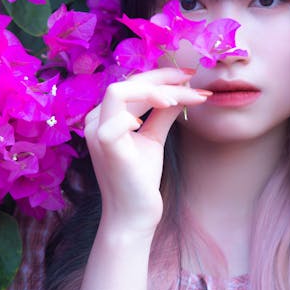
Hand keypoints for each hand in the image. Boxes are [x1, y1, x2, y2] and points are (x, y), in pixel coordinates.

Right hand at [84, 68, 208, 235]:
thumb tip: (182, 91)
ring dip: (155, 90)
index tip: (190, 76)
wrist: (134, 214)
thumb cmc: (141, 179)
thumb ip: (163, 114)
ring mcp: (97, 132)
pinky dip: (138, 113)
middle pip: (127, 82)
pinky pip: (118, 118)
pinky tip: (163, 114)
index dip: (161, 75)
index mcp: (106, 116)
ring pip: (119, 92)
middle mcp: (96, 120)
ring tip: (179, 100)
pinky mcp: (105, 145)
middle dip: (163, 78)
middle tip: (194, 80)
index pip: (132, 84)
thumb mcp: (154, 138)